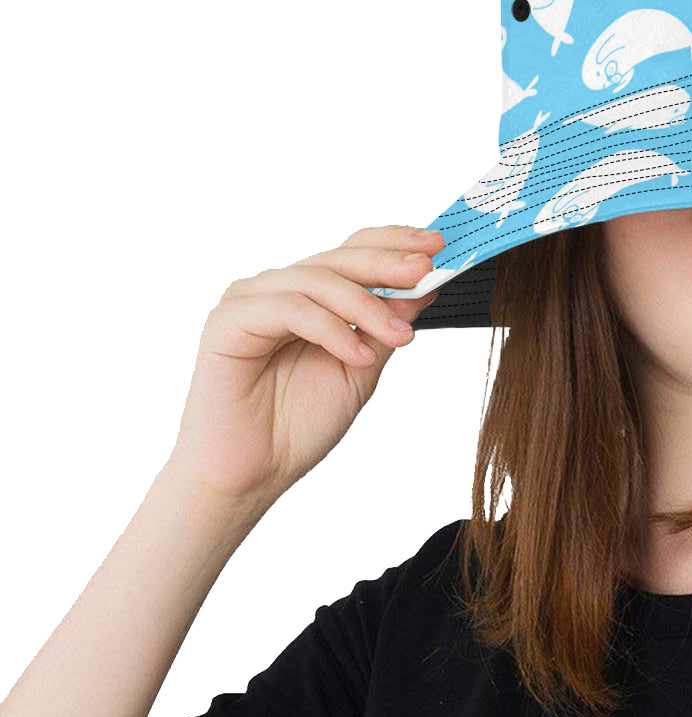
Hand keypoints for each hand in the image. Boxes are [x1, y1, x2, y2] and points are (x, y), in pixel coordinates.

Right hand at [166, 224, 442, 504]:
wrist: (254, 474)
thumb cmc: (298, 425)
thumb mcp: (361, 369)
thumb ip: (386, 327)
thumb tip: (425, 286)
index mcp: (309, 296)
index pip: (353, 252)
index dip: (394, 243)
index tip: (438, 246)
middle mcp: (278, 290)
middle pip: (338, 258)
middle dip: (388, 263)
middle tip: (425, 270)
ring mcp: (250, 301)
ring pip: (317, 281)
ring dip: (366, 307)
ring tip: (400, 337)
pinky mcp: (228, 322)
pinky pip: (288, 309)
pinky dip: (331, 331)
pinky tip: (358, 356)